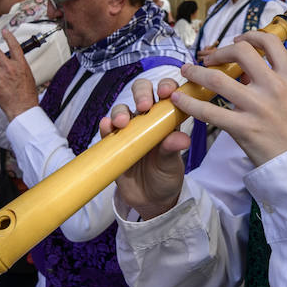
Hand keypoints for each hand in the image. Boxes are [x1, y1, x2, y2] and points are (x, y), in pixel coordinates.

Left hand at [0, 29, 39, 119]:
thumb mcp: (28, 77)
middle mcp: (10, 68)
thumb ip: (20, 67)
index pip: (14, 46)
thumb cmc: (27, 95)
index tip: (4, 31)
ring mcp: (1, 76)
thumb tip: (15, 62)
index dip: (8, 36)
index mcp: (21, 65)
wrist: (23, 109)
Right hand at [104, 78, 189, 219]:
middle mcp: (148, 120)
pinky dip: (105, 125)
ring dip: (120, 112)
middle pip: (142, 93)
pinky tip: (106, 127)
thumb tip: (182, 138)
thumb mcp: (172, 164)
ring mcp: (129, 130)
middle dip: (141, 93)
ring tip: (122, 123)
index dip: (166, 86)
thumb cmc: (166, 176)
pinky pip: (106, 130)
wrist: (150, 200)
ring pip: (122, 110)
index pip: (167, 94)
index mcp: (167, 119)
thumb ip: (173, 149)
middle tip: (143, 106)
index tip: (166, 92)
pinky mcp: (113, 143)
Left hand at [171, 30, 286, 167]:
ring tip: (186, 71)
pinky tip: (179, 100)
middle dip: (219, 51)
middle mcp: (275, 86)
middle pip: (241, 51)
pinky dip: (189, 103)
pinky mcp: (243, 128)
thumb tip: (246, 70)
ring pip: (217, 79)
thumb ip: (274, 79)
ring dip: (196, 72)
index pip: (270, 41)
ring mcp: (258, 107)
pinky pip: (208, 111)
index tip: (238, 39)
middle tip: (210, 58)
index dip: (250, 35)